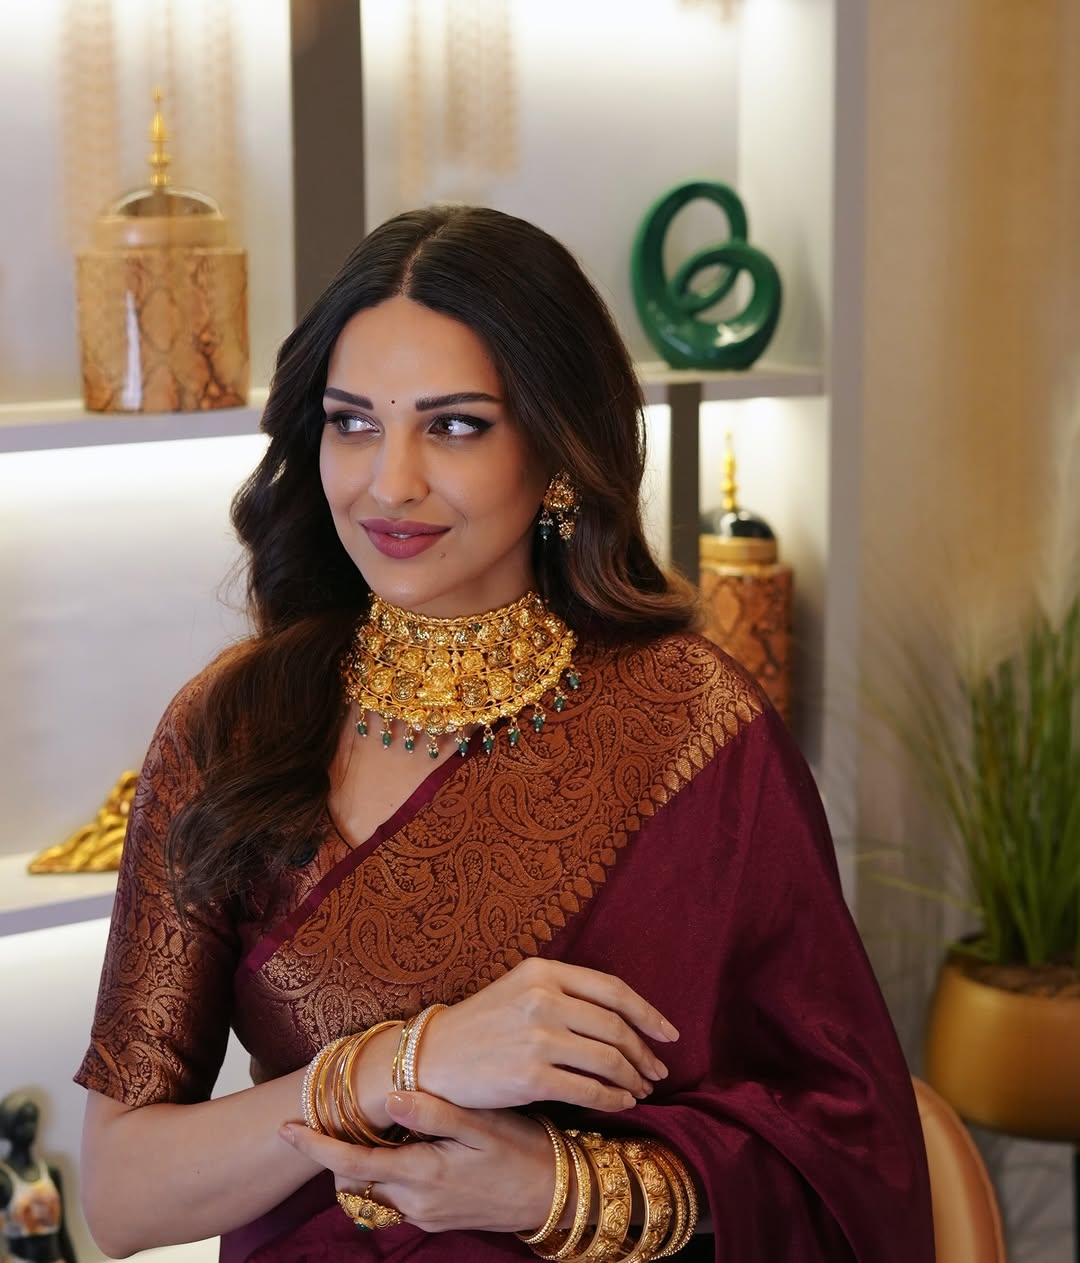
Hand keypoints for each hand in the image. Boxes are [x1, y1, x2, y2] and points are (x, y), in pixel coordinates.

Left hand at [280, 1092, 556, 1233]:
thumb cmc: (523, 1151)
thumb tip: (390, 1096)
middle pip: (356, 1177)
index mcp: (421, 1175)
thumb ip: (434, 1113)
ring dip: (365, 1157)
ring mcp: (424, 1213)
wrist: (555, 1195)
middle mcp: (415, 1202)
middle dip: (337, 1148)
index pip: (351, 1164)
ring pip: (375, 1185)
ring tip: (371, 1119)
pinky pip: (397, 1193)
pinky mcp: (436, 1216)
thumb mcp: (482, 1126)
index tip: (285, 1128)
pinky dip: (389, 1168)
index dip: (315, 1145)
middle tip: (329, 1109)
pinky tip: (406, 1140)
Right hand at [420, 957, 677, 1112]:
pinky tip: (621, 1103)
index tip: (669, 1034)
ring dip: (632, 1078)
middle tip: (658, 1070)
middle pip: (615, 1026)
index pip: (612, 989)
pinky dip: (612, 1098)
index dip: (647, 1013)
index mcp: (543, 971)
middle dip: (644, 1052)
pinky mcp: (530, 1076)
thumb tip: (620, 1018)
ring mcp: (537, 1037)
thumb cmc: (480, 1025)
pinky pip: (589, 1089)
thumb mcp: (519, 989)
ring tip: (641, 1089)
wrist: (431, 1057)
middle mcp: (543, 998)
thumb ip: (564, 993)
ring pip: (607, 1058)